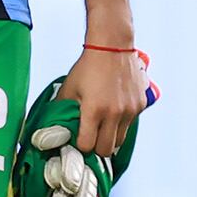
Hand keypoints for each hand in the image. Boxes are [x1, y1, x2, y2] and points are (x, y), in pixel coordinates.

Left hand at [62, 39, 149, 156]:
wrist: (112, 46)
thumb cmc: (89, 66)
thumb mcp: (69, 88)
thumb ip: (62, 109)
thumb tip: (55, 126)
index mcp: (94, 110)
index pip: (88, 146)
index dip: (81, 146)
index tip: (79, 140)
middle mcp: (114, 113)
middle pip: (106, 150)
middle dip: (97, 147)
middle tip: (92, 138)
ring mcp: (130, 110)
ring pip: (121, 140)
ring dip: (111, 137)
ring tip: (104, 125)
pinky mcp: (141, 104)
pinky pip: (131, 123)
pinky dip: (123, 122)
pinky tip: (116, 109)